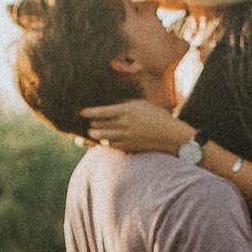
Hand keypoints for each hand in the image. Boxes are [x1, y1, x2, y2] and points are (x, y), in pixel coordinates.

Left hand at [81, 100, 195, 154]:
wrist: (170, 135)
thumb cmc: (156, 116)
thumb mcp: (141, 104)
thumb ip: (125, 103)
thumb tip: (109, 103)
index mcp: (128, 111)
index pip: (103, 112)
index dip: (89, 112)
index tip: (81, 112)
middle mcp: (125, 125)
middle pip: (99, 125)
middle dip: (91, 124)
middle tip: (85, 122)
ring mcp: (126, 138)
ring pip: (102, 137)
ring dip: (94, 134)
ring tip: (90, 131)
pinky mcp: (127, 148)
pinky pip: (109, 146)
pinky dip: (102, 143)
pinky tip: (98, 140)